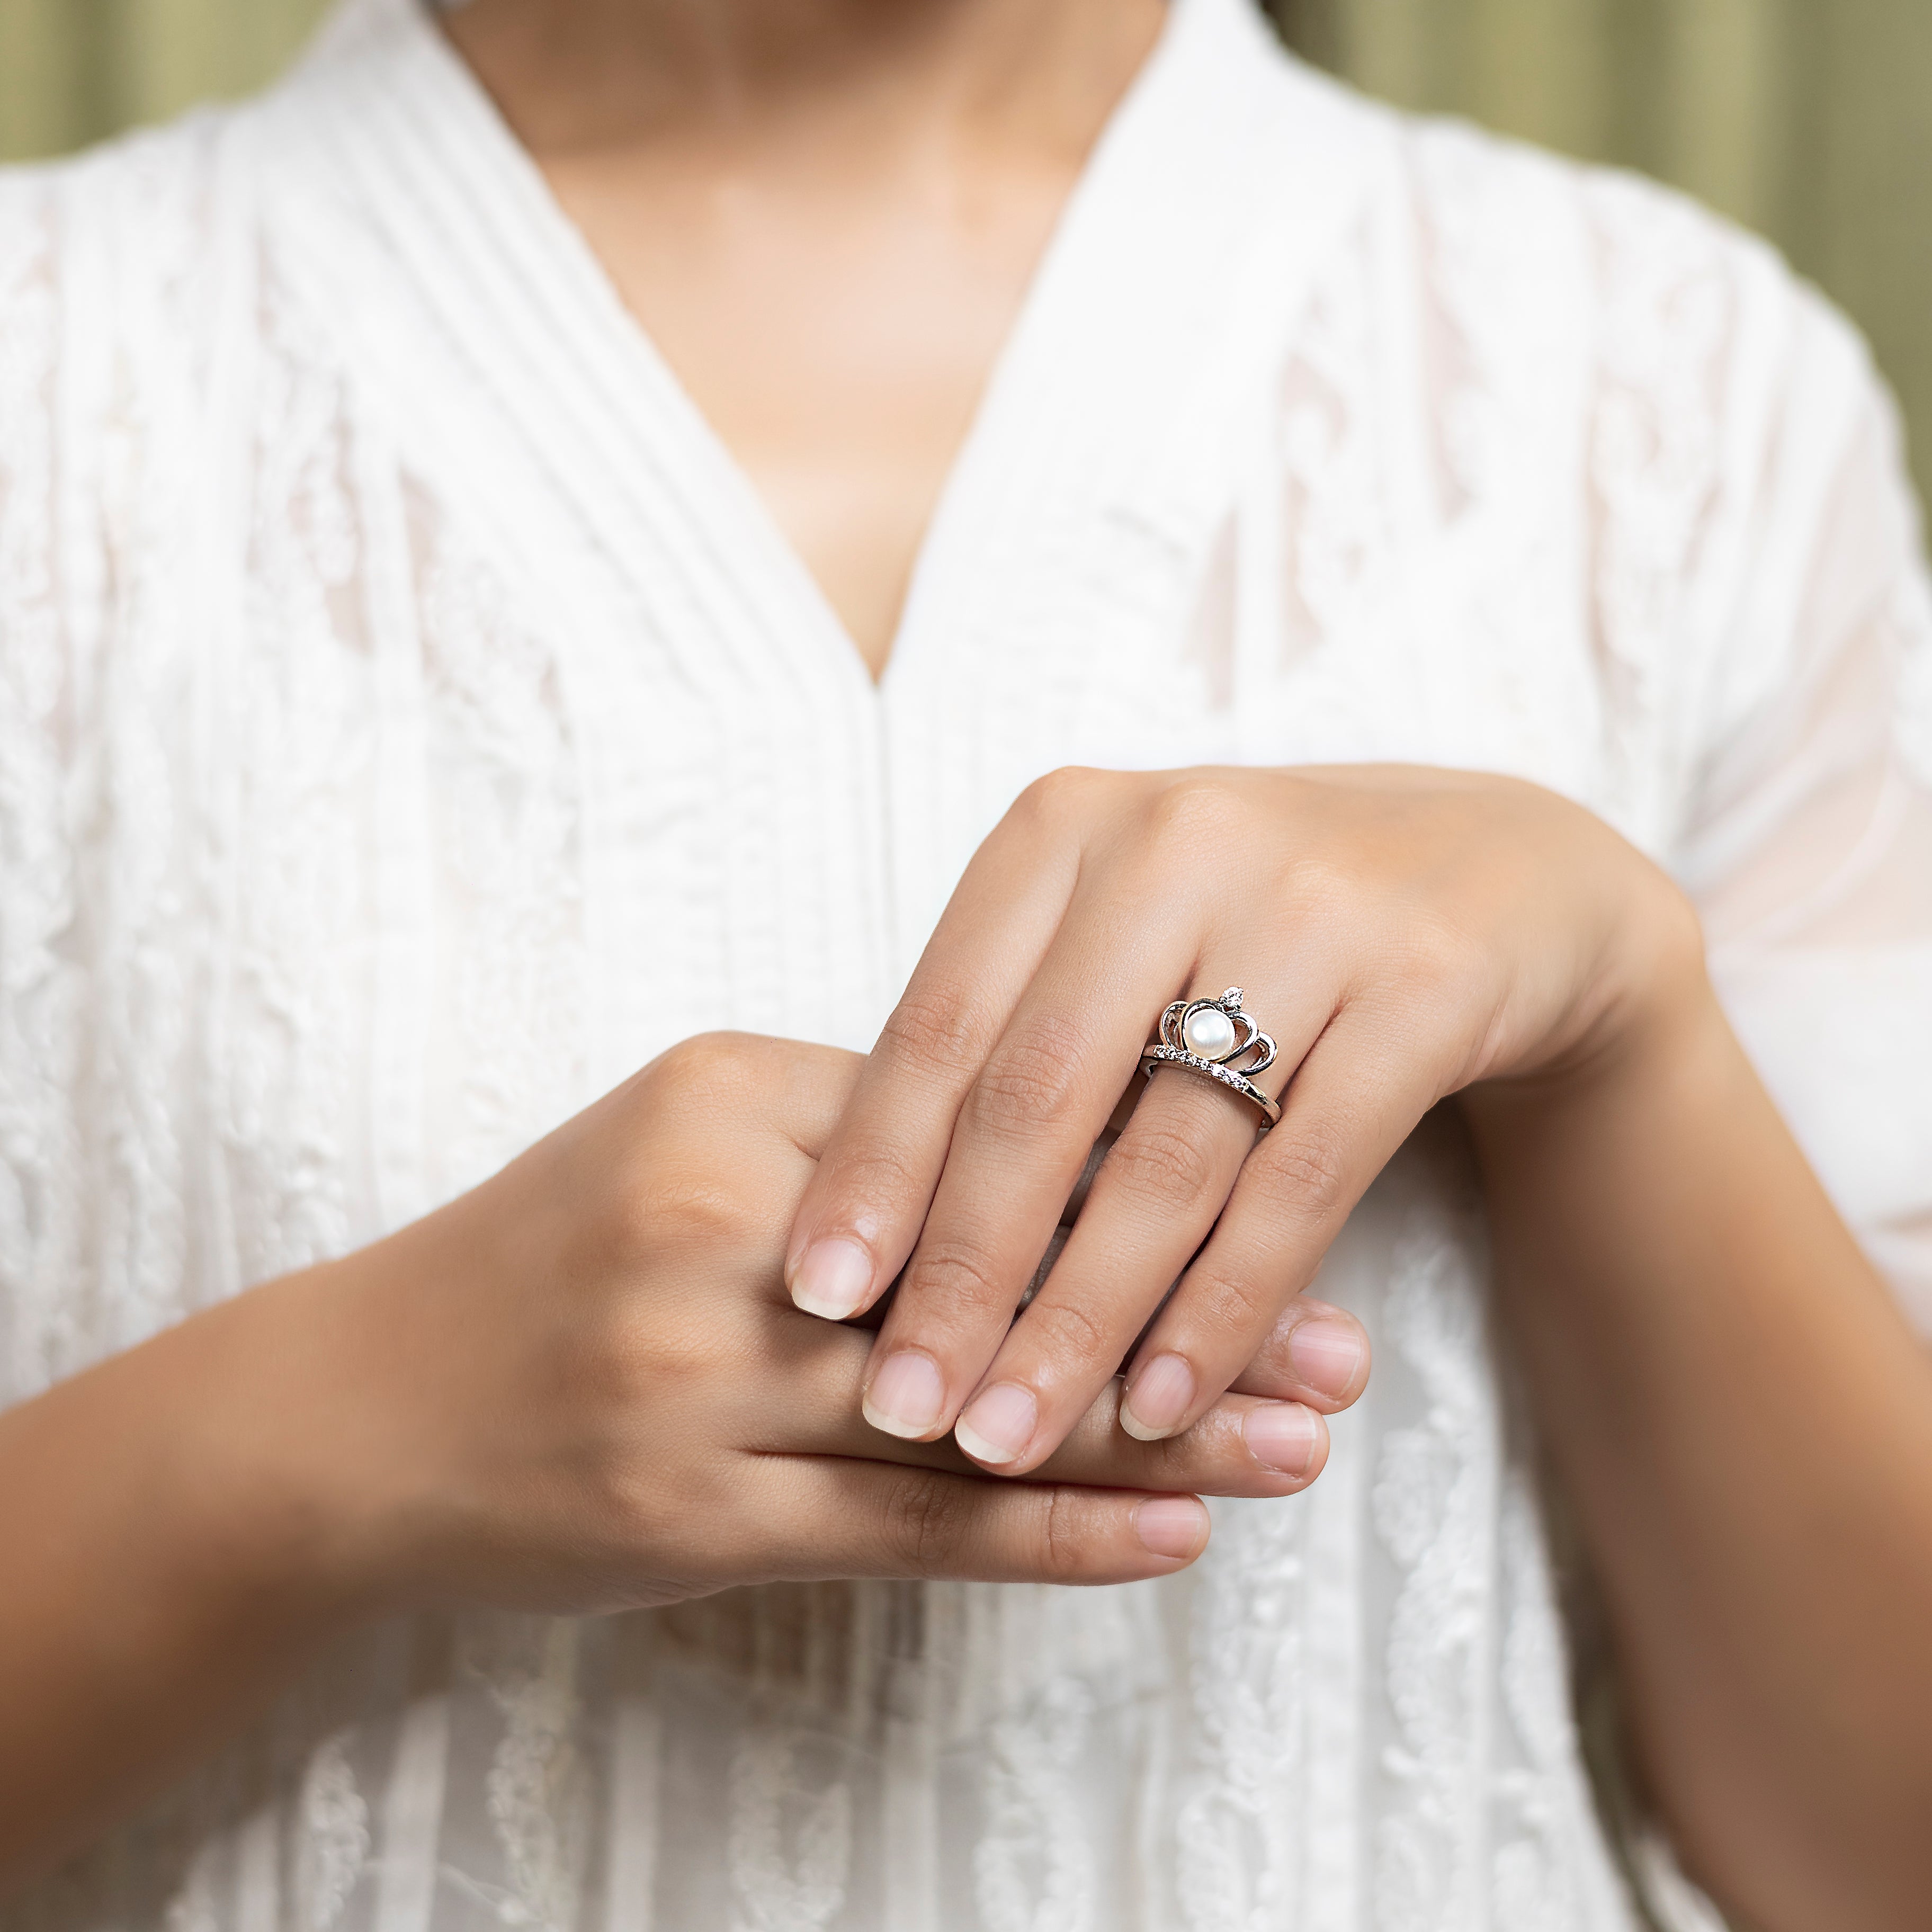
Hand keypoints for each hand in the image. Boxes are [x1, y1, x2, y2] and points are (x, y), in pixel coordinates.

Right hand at [4, 1032, 1361, 1888]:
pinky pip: (904, 1532)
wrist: (359, 1409)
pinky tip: (1177, 1535)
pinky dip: (1050, 1537)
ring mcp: (700, 1386)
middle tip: (1346, 1341)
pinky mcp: (688, 1519)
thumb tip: (1061, 1147)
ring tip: (1308, 1441)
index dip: (1141, 1159)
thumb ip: (859, 1141)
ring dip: (1157, 1429)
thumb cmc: (552, 1257)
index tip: (1280, 1179)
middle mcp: (720, 1235)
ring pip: (973, 1408)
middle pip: (999, 1267)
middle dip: (1183, 1301)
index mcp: (731, 1104)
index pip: (980, 1125)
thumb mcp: (685, 1143)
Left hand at [785, 765, 1700, 1470]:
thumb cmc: (1256, 930)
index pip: (939, 1024)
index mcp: (1067, 828)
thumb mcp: (1120, 944)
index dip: (873, 1171)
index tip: (812, 1300)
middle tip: (897, 1407)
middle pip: (1037, 1097)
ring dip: (1081, 1319)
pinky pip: (1301, 1182)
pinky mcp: (1429, 985)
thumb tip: (876, 1242)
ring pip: (1165, 1157)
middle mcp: (1177, 843)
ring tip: (1009, 1437)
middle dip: (960, 1272)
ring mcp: (1311, 909)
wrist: (1499, 876)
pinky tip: (1165, 1404)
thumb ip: (1014, 1046)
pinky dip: (1224, 1308)